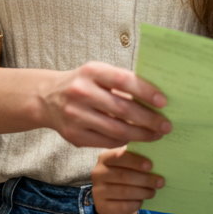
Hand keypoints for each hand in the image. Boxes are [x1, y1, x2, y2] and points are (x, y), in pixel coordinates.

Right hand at [38, 62, 171, 147]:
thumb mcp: (97, 73)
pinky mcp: (74, 135)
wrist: (46, 98)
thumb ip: (121, 81)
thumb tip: (155, 97)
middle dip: (149, 119)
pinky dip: (124, 142)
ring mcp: (76, 115)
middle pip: (123, 109)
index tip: (164, 102)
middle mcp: (81, 92)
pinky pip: (106, 142)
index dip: (146, 92)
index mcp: (91, 71)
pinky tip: (135, 139)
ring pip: (116, 130)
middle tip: (166, 125)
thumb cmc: (82, 83)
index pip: (124, 80)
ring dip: (141, 135)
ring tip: (156, 135)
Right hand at [91, 147, 162, 213]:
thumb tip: (157, 156)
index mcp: (105, 158)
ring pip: (124, 191)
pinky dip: (135, 203)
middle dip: (144, 179)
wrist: (114, 200)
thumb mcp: (129, 165)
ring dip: (143, 192)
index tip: (150, 165)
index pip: (118, 156)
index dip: (135, 161)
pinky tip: (142, 201)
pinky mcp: (102, 207)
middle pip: (123, 175)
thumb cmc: (126, 177)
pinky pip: (122, 206)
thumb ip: (138, 158)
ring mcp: (98, 191)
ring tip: (153, 191)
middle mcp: (98, 173)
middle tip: (160, 182)